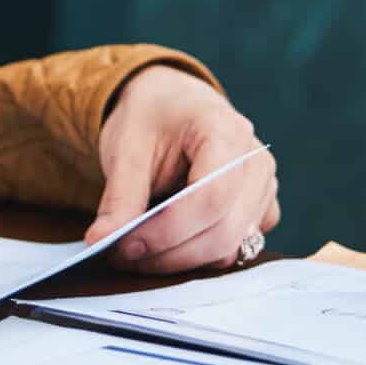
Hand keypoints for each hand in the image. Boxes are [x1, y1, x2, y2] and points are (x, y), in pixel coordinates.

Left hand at [85, 64, 279, 272]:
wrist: (171, 104)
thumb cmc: (151, 118)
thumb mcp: (125, 147)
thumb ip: (119, 197)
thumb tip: (101, 240)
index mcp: (226, 131)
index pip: (210, 196)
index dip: (167, 231)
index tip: (124, 244)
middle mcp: (256, 162)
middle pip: (223, 232)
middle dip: (169, 254)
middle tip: (122, 255)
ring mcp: (264, 189)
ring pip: (229, 249)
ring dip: (180, 260)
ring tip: (138, 249)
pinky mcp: (261, 211)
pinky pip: (235, 250)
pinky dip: (197, 257)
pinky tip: (166, 243)